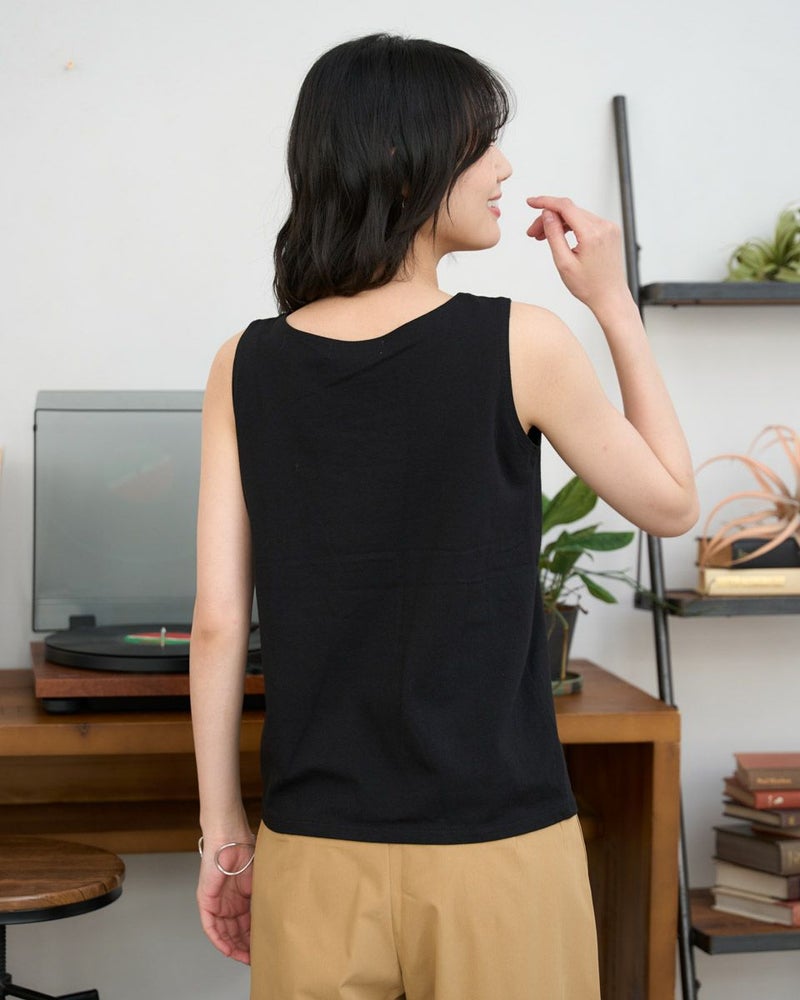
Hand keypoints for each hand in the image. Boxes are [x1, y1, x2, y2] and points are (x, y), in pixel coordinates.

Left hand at [197, 841, 254, 964]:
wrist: (231, 840)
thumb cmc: (247, 852)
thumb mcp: (259, 882)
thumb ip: (263, 900)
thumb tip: (275, 919)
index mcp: (242, 897)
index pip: (247, 924)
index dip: (255, 938)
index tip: (263, 949)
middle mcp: (229, 903)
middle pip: (235, 932)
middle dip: (245, 946)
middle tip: (256, 958)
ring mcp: (217, 903)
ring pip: (224, 933)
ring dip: (234, 947)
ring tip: (245, 958)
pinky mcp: (206, 902)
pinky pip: (211, 927)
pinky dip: (219, 940)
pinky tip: (229, 950)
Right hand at [526, 196, 629, 312]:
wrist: (610, 297)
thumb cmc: (589, 286)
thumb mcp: (564, 263)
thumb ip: (554, 235)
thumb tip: (547, 213)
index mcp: (592, 234)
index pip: (565, 206)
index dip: (545, 202)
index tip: (531, 202)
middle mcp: (604, 226)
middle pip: (569, 211)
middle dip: (548, 218)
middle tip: (533, 233)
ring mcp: (609, 227)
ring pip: (577, 216)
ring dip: (559, 223)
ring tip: (543, 237)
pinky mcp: (610, 231)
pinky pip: (586, 221)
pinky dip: (571, 226)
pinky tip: (561, 236)